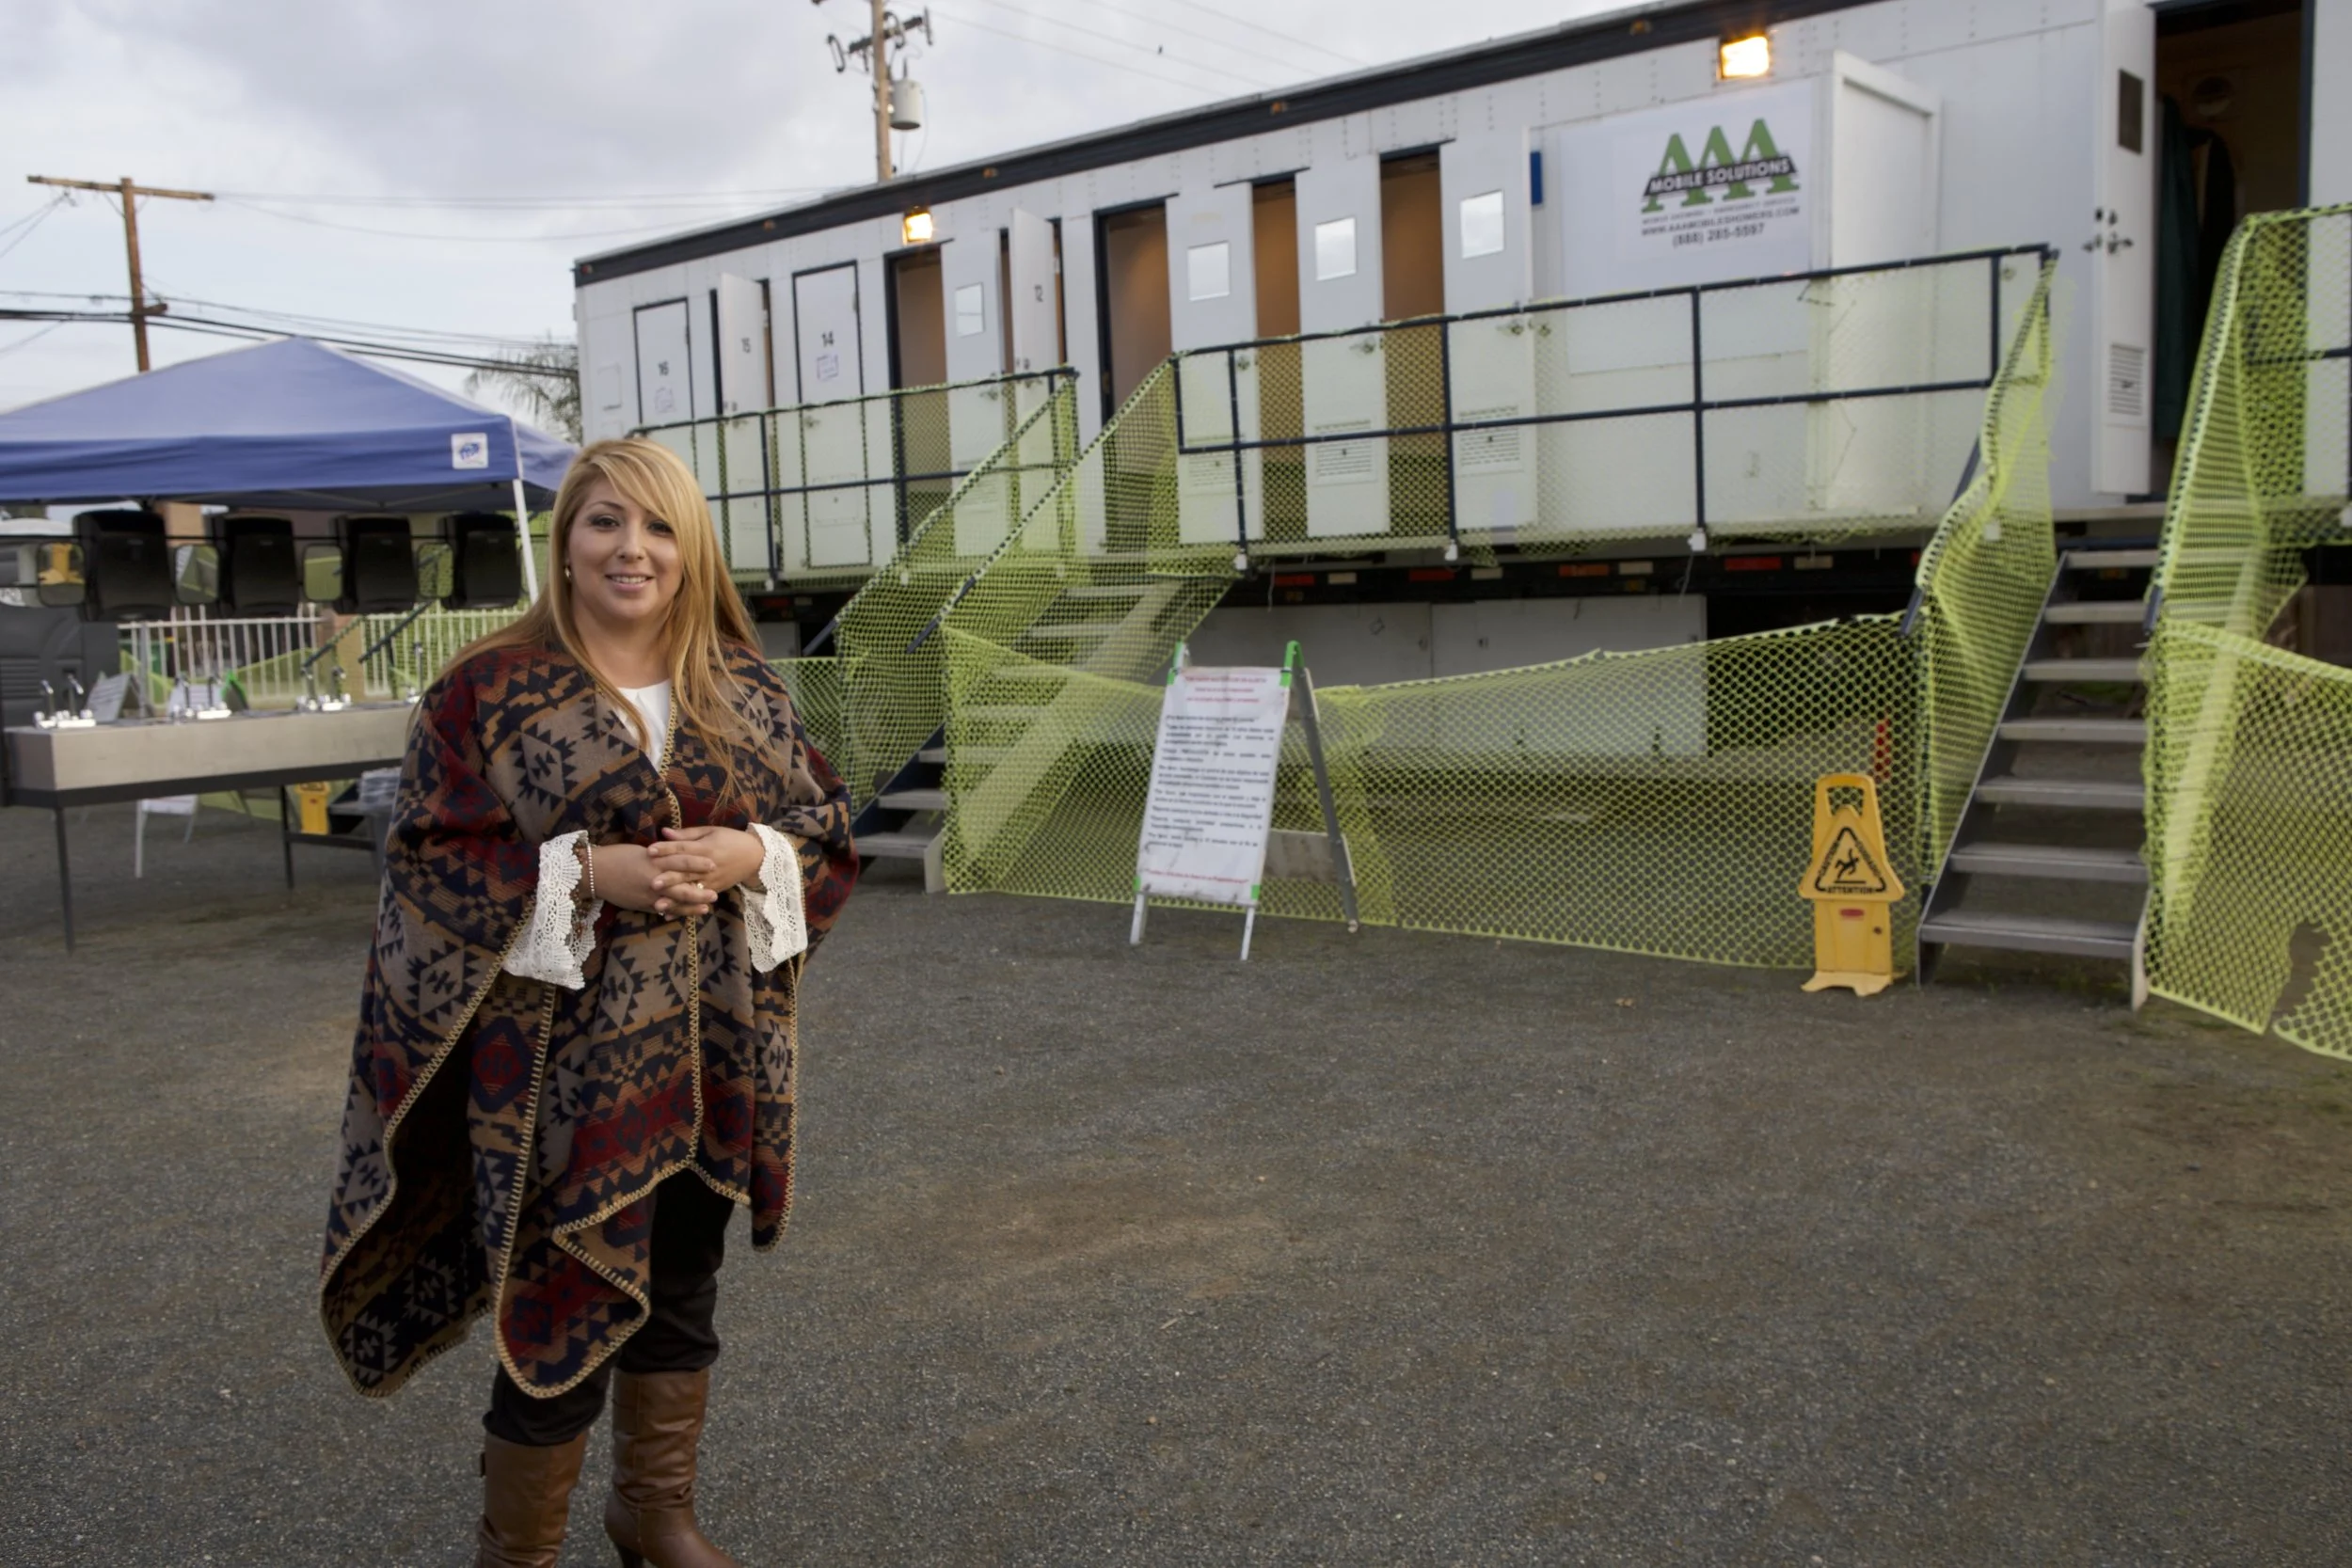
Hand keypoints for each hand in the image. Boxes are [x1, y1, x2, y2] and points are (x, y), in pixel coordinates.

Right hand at [588, 842, 716, 919]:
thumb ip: (659, 855)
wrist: (593, 872)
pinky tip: (685, 915)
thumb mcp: (640, 851)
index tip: (713, 863)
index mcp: (654, 860)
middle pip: (682, 885)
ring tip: (707, 907)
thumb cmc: (616, 856)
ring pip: (675, 901)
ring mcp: (648, 894)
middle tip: (716, 892)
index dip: (698, 863)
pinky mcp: (642, 904)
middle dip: (700, 890)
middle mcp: (654, 878)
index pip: (681, 861)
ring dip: (692, 905)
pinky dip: (674, 913)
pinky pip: (662, 911)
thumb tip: (674, 853)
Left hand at [652, 825, 766, 905]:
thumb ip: (687, 834)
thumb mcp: (711, 831)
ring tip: (658, 905)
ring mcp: (712, 881)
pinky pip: (696, 901)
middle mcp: (708, 867)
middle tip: (652, 883)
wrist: (756, 857)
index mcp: (706, 848)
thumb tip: (664, 832)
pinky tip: (668, 915)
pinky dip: (683, 909)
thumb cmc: (731, 839)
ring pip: (691, 891)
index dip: (667, 849)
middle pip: (686, 873)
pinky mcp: (714, 891)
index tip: (649, 851)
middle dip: (669, 878)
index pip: (684, 849)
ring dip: (674, 899)